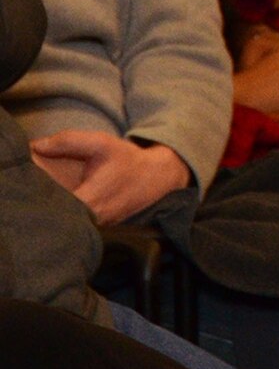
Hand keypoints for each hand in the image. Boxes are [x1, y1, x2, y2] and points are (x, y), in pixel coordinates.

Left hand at [29, 131, 190, 225]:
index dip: (37, 197)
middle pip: (54, 216)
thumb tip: (36, 145)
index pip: (49, 206)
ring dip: (56, 208)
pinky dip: (68, 213)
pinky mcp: (98, 228)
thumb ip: (68, 141)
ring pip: (65, 221)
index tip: (32, 183)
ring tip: (49, 193)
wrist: (156, 176)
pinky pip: (76, 222)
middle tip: (38, 186)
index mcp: (88, 201)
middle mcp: (90, 220)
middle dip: (43, 203)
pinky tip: (64, 200)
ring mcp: (95, 227)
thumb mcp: (101, 143)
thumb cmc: (128, 159)